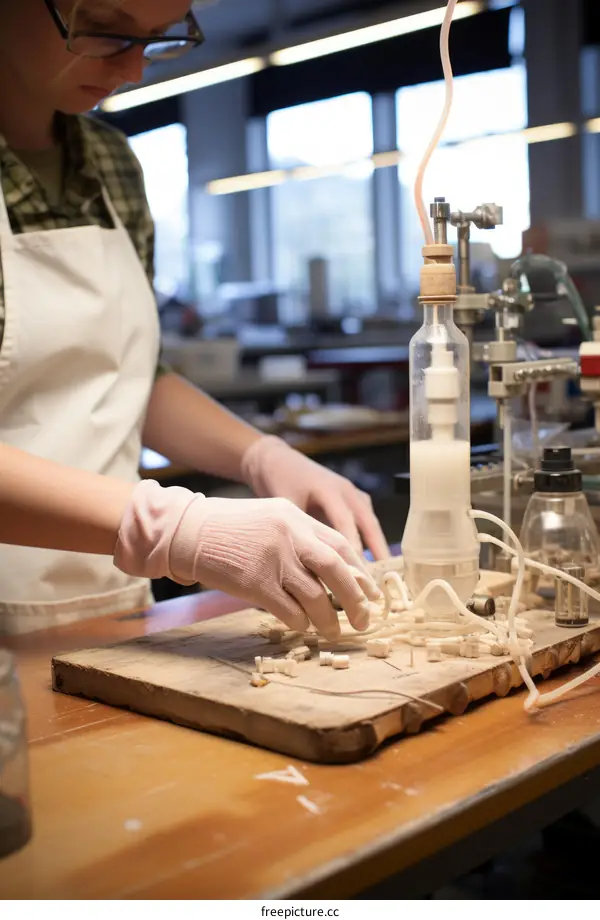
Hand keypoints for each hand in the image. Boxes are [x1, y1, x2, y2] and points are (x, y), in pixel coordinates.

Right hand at [114, 481, 382, 639]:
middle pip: (337, 570)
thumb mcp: (270, 518)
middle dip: (356, 599)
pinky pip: (290, 611)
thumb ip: (299, 537)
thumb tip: (332, 570)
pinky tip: (302, 627)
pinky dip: (300, 622)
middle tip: (364, 619)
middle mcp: (290, 535)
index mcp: (296, 518)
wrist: (189, 530)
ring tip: (333, 632)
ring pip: (316, 596)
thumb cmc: (229, 527)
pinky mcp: (256, 583)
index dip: (360, 572)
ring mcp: (274, 559)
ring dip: (328, 619)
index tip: (371, 592)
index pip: (340, 546)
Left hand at [240, 436, 388, 560]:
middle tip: (381, 578)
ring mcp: (350, 492)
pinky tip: (369, 559)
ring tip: (381, 573)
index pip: (345, 522)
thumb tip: (309, 564)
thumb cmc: (278, 480)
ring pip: (369, 522)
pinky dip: (368, 538)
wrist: (275, 459)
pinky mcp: (349, 498)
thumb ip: (299, 529)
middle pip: (368, 523)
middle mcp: (346, 490)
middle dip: (377, 550)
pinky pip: (363, 520)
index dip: (352, 548)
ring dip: (376, 545)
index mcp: (329, 489)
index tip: (356, 574)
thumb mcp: (285, 504)